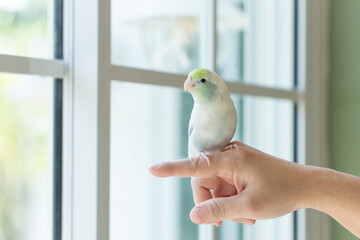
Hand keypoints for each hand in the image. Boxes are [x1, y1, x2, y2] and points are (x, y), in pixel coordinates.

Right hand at [149, 141, 308, 225]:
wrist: (306, 185)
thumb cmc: (282, 191)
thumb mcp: (250, 206)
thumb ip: (220, 209)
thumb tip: (194, 214)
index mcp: (231, 159)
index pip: (195, 165)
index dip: (171, 169)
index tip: (152, 169)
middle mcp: (229, 156)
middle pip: (203, 181)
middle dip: (211, 203)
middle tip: (224, 222)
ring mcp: (234, 162)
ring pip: (214, 186)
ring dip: (224, 204)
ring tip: (245, 217)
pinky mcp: (239, 168)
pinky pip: (224, 185)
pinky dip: (231, 199)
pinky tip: (247, 210)